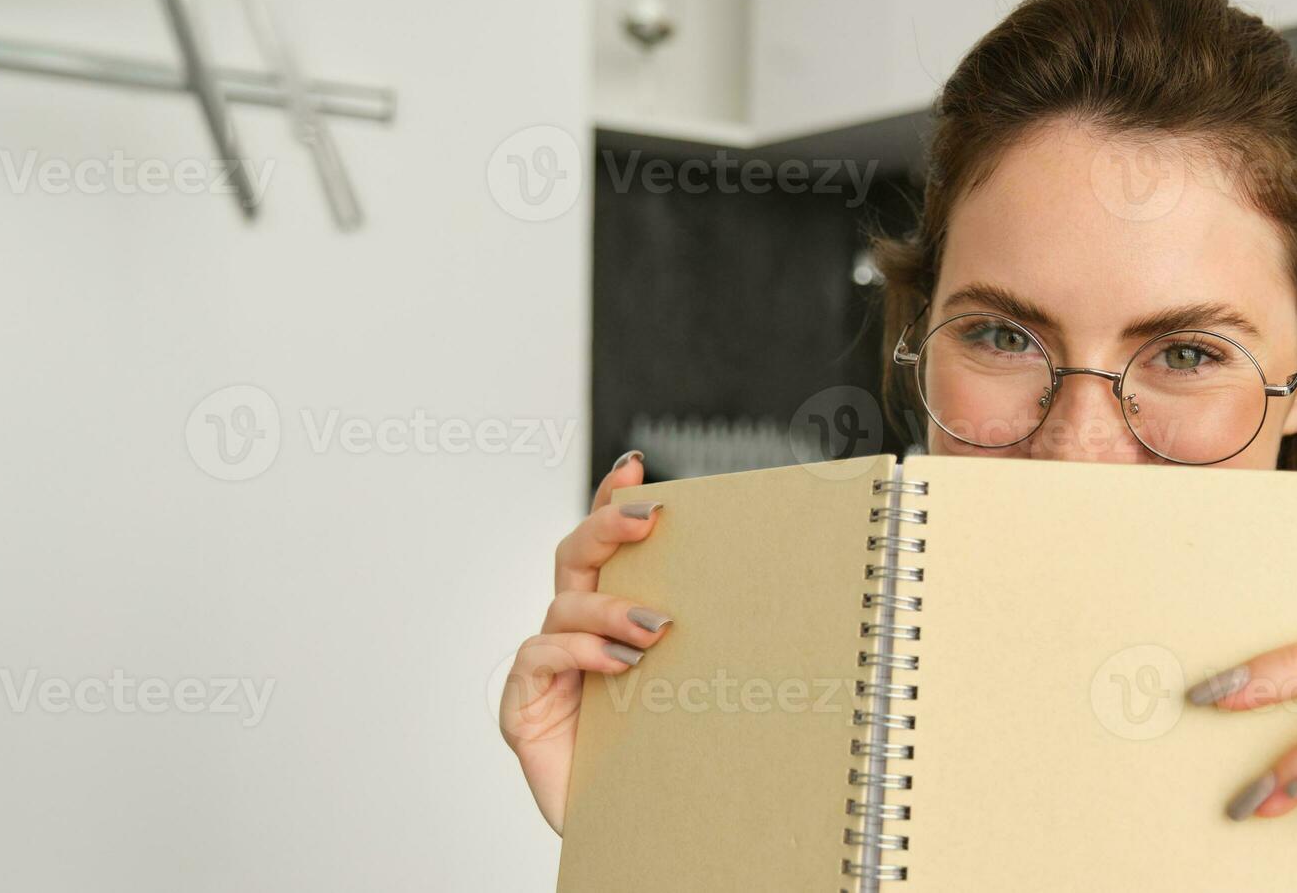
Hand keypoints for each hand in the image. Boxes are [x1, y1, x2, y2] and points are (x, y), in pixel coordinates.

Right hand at [499, 451, 673, 833]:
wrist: (640, 831)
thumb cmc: (669, 756)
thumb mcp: (696, 687)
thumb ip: (705, 643)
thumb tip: (771, 593)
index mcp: (613, 621)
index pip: (607, 547)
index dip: (612, 501)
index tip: (636, 466)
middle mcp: (576, 636)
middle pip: (576, 557)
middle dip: (607, 525)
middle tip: (648, 516)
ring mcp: (547, 671)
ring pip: (564, 606)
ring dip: (610, 608)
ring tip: (654, 629)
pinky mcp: (526, 708)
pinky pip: (539, 658)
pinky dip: (577, 654)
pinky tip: (614, 665)